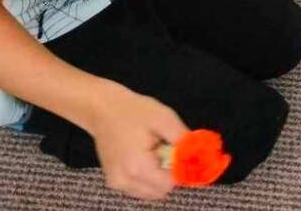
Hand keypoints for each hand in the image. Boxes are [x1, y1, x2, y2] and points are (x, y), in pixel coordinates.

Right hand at [89, 83, 188, 200]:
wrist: (102, 108)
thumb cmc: (133, 110)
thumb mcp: (163, 118)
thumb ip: (182, 138)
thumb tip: (198, 153)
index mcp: (138, 167)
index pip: (169, 184)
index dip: (179, 170)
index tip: (179, 153)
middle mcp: (125, 181)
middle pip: (160, 192)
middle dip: (168, 174)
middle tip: (164, 150)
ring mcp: (117, 184)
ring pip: (150, 193)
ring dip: (158, 178)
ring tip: (152, 152)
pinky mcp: (113, 182)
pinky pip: (139, 189)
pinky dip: (147, 178)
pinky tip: (143, 158)